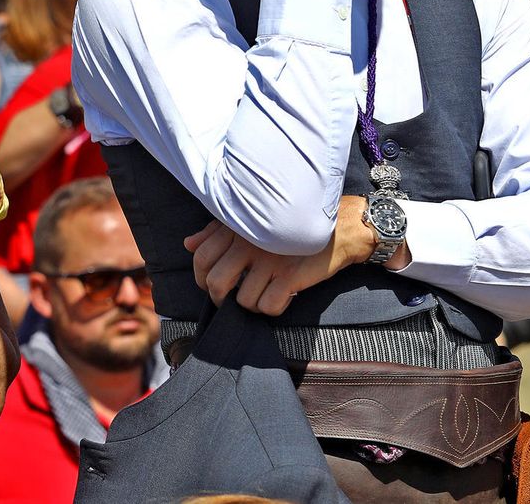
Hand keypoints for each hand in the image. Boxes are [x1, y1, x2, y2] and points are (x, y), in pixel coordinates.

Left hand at [183, 197, 376, 315]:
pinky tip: (282, 297)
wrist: (340, 227)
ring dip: (252, 305)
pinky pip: (267, 307)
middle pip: (216, 283)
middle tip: (232, 300)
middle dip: (220, 299)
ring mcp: (269, 260)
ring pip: (242, 301)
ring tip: (264, 295)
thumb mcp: (252, 221)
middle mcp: (249, 243)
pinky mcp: (289, 276)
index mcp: (237, 228)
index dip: (201, 276)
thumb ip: (216, 232)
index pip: (201, 257)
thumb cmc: (290, 225)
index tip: (210, 284)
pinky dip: (273, 309)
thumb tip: (188, 244)